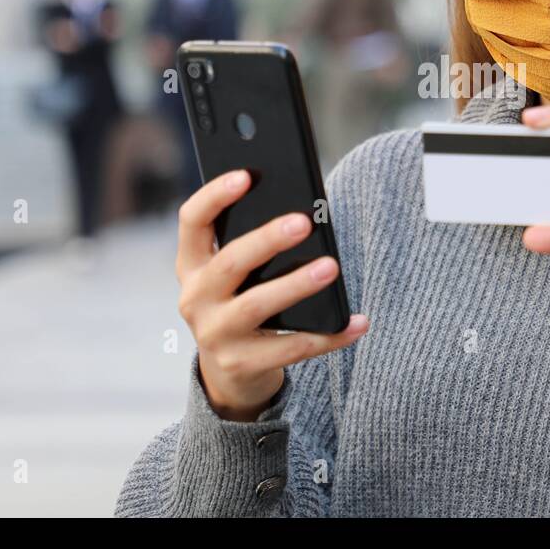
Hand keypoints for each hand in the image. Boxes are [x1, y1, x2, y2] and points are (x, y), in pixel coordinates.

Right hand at [176, 170, 368, 420]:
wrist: (230, 374)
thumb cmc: (241, 303)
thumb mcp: (233, 276)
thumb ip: (250, 245)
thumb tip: (302, 214)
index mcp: (191, 265)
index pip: (192, 221)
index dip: (214, 196)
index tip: (246, 175)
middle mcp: (195, 298)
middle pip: (230, 261)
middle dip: (267, 240)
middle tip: (303, 222)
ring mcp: (215, 334)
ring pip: (257, 305)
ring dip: (296, 284)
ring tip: (331, 267)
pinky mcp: (242, 364)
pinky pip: (292, 347)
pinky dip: (329, 335)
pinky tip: (358, 323)